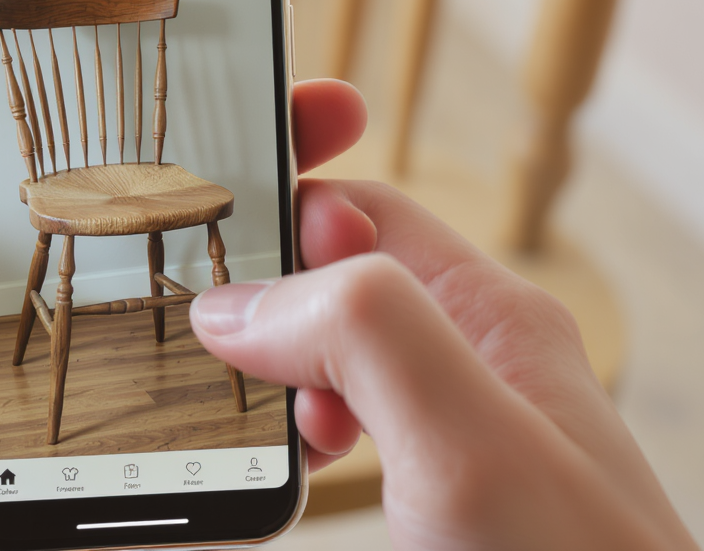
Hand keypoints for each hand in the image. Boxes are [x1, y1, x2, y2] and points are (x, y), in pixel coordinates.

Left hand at [0, 26, 368, 549]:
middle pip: (160, 216)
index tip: (224, 48)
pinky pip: (221, 405)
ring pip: (206, 303)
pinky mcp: (133, 454)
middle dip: (247, 160)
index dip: (144, 98)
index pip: (67, 153)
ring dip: (283, 260)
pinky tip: (325, 356)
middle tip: (329, 124)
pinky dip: (282, 377)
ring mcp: (94, 384)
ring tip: (348, 230)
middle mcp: (37, 309)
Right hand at [190, 181, 700, 548]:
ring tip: (254, 422)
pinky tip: (284, 469)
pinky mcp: (416, 495)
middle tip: (214, 347)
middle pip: (332, 284)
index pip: (365, 209)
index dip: (285, 209)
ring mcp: (440, 432)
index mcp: (491, 317)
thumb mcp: (469, 443)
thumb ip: (366, 334)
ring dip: (269, 377)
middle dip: (262, 302)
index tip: (212, 243)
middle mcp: (465, 363)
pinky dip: (287, 437)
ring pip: (322, 361)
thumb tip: (242, 302)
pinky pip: (330, 430)